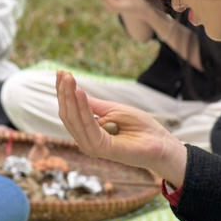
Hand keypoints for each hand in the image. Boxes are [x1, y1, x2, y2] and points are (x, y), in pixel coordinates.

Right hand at [55, 70, 186, 186]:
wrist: (160, 143)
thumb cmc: (140, 127)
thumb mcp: (112, 109)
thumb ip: (92, 105)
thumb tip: (73, 92)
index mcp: (88, 132)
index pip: (69, 111)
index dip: (63, 92)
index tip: (60, 72)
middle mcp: (86, 140)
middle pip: (68, 115)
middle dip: (64, 93)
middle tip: (63, 73)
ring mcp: (92, 145)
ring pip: (75, 119)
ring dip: (70, 97)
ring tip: (69, 79)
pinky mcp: (101, 148)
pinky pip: (88, 125)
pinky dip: (83, 108)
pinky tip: (79, 92)